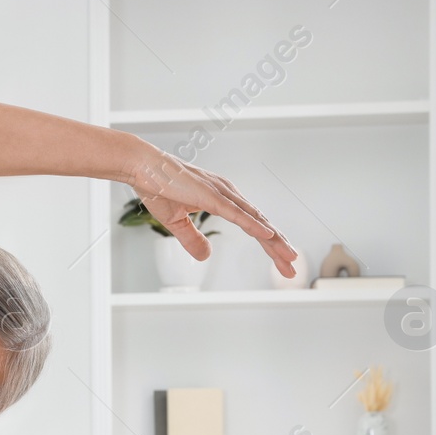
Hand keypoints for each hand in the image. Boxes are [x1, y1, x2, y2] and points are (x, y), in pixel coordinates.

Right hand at [124, 142, 298, 276]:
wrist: (143, 167)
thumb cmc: (159, 187)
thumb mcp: (176, 223)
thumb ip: (193, 240)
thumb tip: (207, 257)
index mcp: (223, 199)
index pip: (252, 225)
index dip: (268, 244)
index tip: (281, 261)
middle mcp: (228, 195)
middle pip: (260, 224)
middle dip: (278, 247)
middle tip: (293, 266)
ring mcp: (222, 194)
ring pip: (255, 220)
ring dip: (274, 240)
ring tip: (289, 256)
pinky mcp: (212, 196)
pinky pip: (237, 214)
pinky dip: (255, 226)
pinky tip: (269, 236)